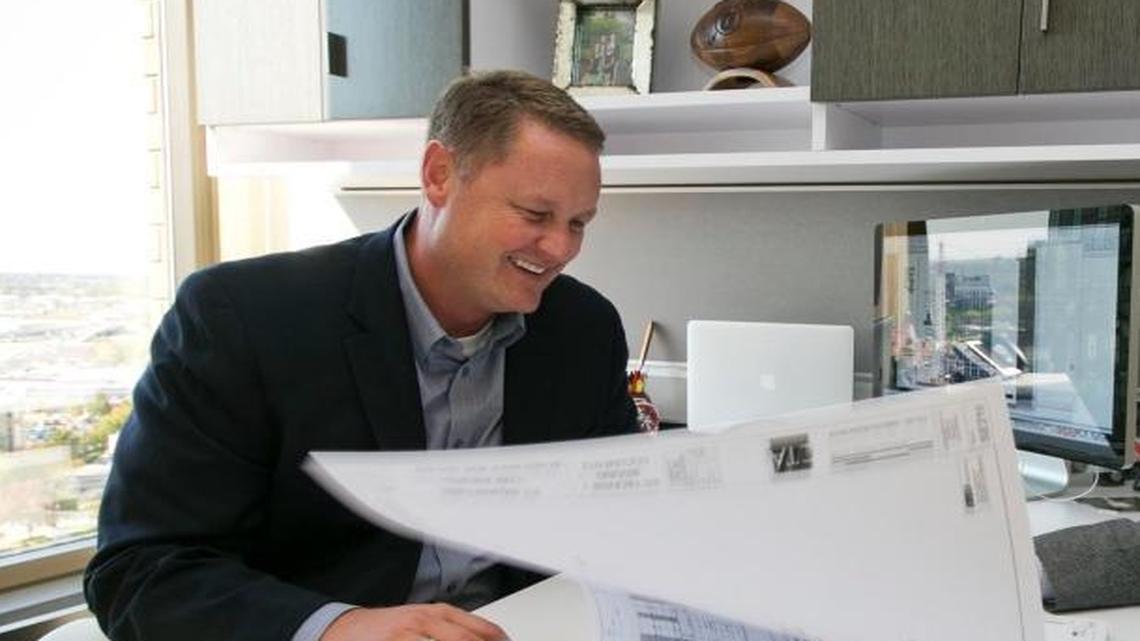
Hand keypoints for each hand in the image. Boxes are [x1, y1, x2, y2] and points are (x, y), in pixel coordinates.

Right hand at [320, 603, 507, 640]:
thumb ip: (449, 629)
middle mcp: (426, 621)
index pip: (480, 628)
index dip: (497, 639)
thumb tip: (484, 637)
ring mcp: (408, 634)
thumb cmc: (386, 629)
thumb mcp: (421, 621)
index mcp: (437, 613)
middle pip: (466, 639)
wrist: (345, 629)